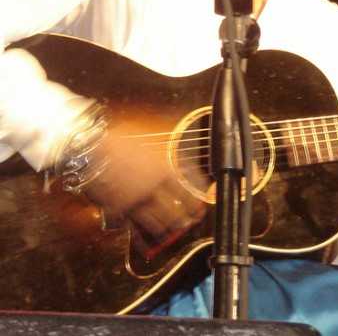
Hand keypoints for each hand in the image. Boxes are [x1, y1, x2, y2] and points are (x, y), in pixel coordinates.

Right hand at [83, 120, 203, 238]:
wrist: (90, 149)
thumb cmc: (116, 140)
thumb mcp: (145, 142)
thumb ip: (161, 156)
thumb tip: (174, 164)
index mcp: (162, 168)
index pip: (186, 189)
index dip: (196, 200)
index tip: (201, 204)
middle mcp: (152, 187)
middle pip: (176, 210)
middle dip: (186, 219)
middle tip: (191, 222)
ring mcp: (136, 201)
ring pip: (158, 222)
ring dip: (168, 228)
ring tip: (173, 230)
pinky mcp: (120, 210)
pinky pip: (135, 229)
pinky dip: (143, 239)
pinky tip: (148, 243)